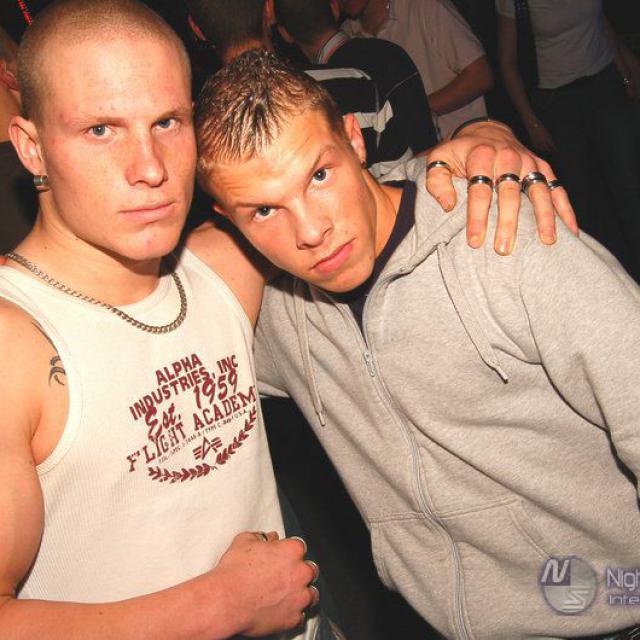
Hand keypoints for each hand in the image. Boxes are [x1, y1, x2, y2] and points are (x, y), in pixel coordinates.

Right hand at [214, 532, 318, 637]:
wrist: (225, 601)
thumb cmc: (234, 570)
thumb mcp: (244, 541)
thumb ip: (262, 537)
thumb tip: (270, 538)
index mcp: (292, 550)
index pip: (299, 547)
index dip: (289, 552)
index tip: (281, 558)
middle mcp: (301, 573)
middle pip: (310, 570)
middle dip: (299, 572)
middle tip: (283, 577)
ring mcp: (299, 597)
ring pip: (311, 594)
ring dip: (301, 594)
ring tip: (285, 596)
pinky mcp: (293, 619)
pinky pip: (300, 616)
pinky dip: (292, 614)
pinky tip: (279, 611)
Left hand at [425, 121, 577, 255]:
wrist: (484, 131)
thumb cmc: (459, 153)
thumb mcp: (439, 159)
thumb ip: (437, 182)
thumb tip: (449, 205)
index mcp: (481, 156)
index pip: (479, 190)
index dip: (477, 217)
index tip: (475, 241)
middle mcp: (508, 157)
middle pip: (510, 193)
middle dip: (508, 223)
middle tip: (504, 250)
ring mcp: (529, 162)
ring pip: (539, 191)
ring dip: (544, 217)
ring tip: (547, 241)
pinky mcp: (543, 167)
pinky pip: (557, 188)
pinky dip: (566, 209)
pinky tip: (571, 231)